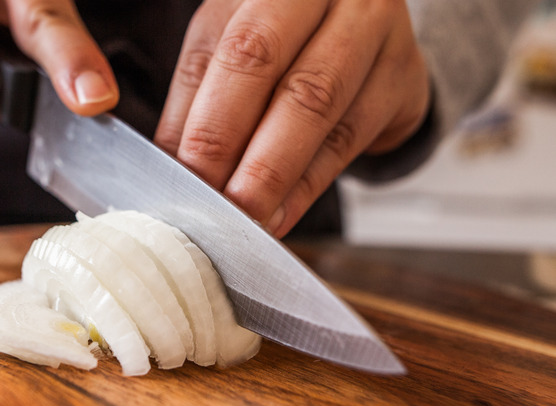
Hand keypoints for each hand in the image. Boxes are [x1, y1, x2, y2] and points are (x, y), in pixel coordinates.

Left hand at [154, 0, 429, 237]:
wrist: (356, 19)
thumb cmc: (276, 29)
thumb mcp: (224, 41)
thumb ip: (197, 99)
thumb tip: (174, 168)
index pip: (242, 51)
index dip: (212, 121)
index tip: (188, 177)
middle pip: (291, 79)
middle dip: (250, 156)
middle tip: (221, 205)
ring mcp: (377, 32)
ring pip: (324, 111)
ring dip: (280, 177)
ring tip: (249, 218)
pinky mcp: (400, 77)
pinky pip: (351, 139)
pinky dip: (308, 184)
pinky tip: (282, 212)